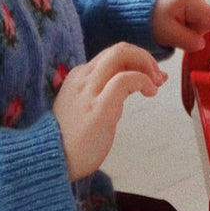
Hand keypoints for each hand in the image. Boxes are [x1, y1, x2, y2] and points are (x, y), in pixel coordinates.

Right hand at [53, 42, 166, 180]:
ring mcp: (89, 91)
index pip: (112, 56)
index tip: (152, 76)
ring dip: (146, 65)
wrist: (51, 161)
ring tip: (156, 84)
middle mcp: (82, 78)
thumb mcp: (88, 108)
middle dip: (144, 57)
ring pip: (120, 55)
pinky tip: (149, 92)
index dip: (137, 61)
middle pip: (119, 49)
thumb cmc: (73, 141)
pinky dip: (142, 80)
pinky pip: (124, 79)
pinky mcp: (99, 107)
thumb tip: (135, 85)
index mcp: (79, 77)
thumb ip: (107, 94)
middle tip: (158, 77)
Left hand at [151, 0, 209, 52]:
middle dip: (192, 32)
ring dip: (188, 27)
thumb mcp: (167, 34)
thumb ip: (188, 41)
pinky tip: (173, 20)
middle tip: (173, 32)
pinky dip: (185, 21)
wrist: (133, 5)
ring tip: (170, 24)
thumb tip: (200, 43)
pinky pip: (194, 14)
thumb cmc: (146, 18)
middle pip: (205, 22)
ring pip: (199, 19)